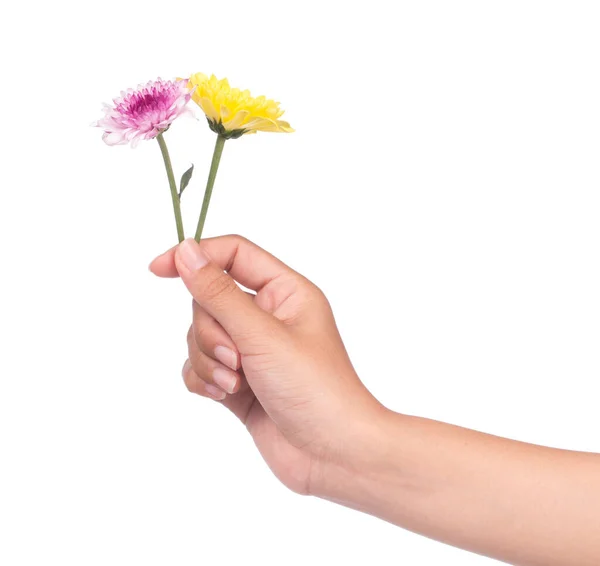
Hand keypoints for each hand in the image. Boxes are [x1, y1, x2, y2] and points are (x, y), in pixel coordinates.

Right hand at [150, 236, 381, 494]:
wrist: (332, 456)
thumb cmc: (315, 389)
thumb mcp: (263, 335)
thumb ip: (219, 293)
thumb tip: (186, 251)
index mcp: (285, 292)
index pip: (232, 254)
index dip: (195, 256)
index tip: (158, 270)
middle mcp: (267, 317)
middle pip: (210, 300)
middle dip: (211, 331)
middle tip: (236, 358)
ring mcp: (252, 350)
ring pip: (201, 336)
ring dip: (210, 361)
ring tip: (237, 384)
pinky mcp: (239, 382)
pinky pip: (201, 367)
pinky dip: (205, 380)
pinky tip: (225, 396)